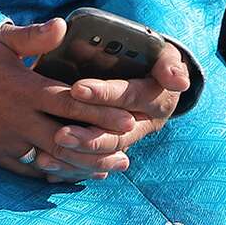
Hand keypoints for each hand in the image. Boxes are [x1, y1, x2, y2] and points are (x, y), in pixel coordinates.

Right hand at [0, 20, 143, 181]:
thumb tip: (62, 25)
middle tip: (129, 148)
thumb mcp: (0, 40)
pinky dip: (55, 173)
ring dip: (83, 164)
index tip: (128, 118)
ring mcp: (5, 139)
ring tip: (111, 167)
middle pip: (67, 136)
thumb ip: (33, 37)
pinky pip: (29, 170)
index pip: (69, 102)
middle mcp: (16, 117)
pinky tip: (75, 174)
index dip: (99, 111)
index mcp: (22, 88)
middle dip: (100, 143)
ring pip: (52, 159)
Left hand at [46, 40, 190, 166]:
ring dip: (76, 157)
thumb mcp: (165, 56)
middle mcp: (141, 125)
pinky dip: (70, 168)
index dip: (104, 95)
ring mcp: (125, 139)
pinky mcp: (109, 148)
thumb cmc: (153, 62)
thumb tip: (178, 82)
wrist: (153, 80)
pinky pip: (91, 165)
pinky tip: (46, 167)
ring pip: (103, 155)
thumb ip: (168, 65)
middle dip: (88, 138)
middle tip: (60, 134)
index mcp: (155, 100)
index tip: (77, 88)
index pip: (129, 98)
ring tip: (48, 154)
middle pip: (116, 136)